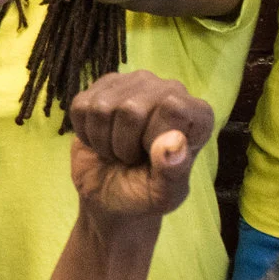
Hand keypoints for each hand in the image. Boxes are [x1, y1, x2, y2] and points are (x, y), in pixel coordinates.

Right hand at [66, 70, 214, 223]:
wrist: (110, 197)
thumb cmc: (144, 195)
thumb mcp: (164, 195)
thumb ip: (174, 171)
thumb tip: (173, 140)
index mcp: (197, 115)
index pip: (172, 109)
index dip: (152, 139)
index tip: (153, 157)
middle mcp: (170, 90)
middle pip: (131, 109)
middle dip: (123, 145)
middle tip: (131, 158)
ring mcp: (136, 83)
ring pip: (103, 107)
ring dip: (103, 140)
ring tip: (117, 151)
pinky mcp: (104, 86)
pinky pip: (82, 105)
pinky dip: (85, 132)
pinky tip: (101, 139)